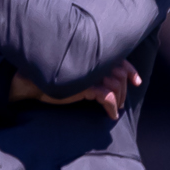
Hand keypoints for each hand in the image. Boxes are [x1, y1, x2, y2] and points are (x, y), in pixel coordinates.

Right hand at [14, 60, 139, 120]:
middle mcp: (93, 61)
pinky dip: (112, 108)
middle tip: (120, 102)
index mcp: (93, 55)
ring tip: (114, 109)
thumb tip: (113, 83)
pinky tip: (111, 115)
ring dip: (118, 100)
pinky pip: (106, 97)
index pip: (120, 60)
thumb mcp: (80, 74)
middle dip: (123, 90)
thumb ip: (94, 72)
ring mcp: (89, 73)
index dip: (131, 71)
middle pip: (120, 74)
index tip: (136, 82)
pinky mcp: (84, 85)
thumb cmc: (56, 78)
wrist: (33, 83)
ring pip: (115, 86)